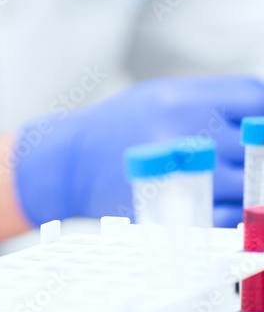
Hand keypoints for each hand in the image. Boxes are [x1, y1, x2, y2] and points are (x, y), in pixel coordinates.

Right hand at [14, 75, 263, 227]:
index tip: (256, 127)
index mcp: (181, 100)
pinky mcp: (175, 209)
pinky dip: (234, 212)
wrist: (67, 163)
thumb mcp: (157, 95)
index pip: (256, 100)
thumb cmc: (115, 127)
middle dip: (257, 153)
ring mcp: (182, 174)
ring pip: (250, 183)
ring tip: (224, 179)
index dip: (263, 115)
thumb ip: (210, 99)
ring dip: (246, 185)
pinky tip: (218, 202)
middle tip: (244, 158)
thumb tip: (261, 112)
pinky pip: (231, 216)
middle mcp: (184, 133)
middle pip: (259, 143)